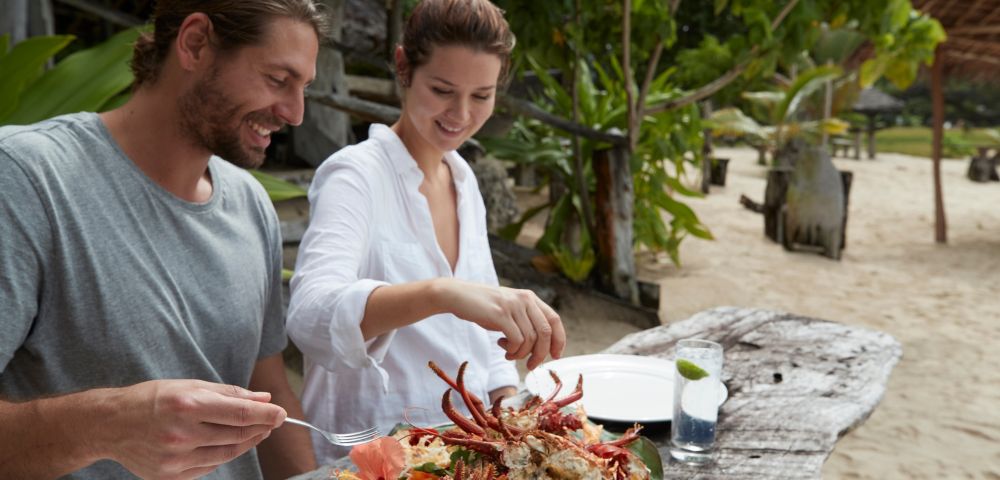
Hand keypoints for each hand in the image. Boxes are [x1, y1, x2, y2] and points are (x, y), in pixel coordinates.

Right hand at [101, 379, 285, 478]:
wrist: (109, 424)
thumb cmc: (151, 399)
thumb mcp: (190, 385)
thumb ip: (229, 393)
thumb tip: (263, 398)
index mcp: (188, 405)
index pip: (240, 413)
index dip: (266, 414)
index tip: (281, 413)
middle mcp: (182, 434)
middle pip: (237, 435)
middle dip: (260, 427)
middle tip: (272, 421)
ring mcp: (175, 459)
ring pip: (226, 454)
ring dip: (247, 443)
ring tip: (256, 432)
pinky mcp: (170, 476)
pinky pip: (208, 467)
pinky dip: (223, 455)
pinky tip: (228, 444)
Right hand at [439, 279, 564, 369]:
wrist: (457, 295)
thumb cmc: (483, 307)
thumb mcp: (509, 308)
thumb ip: (525, 320)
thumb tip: (541, 347)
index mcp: (529, 297)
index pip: (554, 319)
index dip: (559, 339)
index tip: (556, 355)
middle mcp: (524, 299)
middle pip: (545, 332)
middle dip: (541, 354)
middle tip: (531, 365)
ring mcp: (512, 305)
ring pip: (530, 339)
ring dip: (521, 354)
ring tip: (510, 353)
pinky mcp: (500, 314)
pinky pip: (516, 340)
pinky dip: (513, 350)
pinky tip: (503, 348)